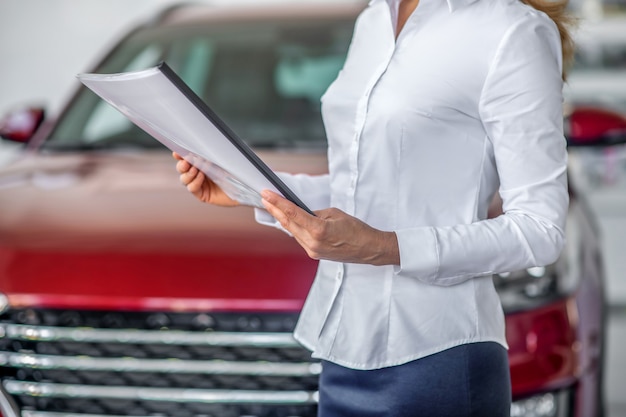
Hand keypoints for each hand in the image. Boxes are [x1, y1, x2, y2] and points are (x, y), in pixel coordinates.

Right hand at [173, 152, 238, 206]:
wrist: (246, 188)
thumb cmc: (236, 171)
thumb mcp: (223, 160)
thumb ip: (211, 155)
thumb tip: (200, 147)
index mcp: (201, 163)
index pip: (186, 158)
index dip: (180, 155)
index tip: (177, 152)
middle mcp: (198, 173)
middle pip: (181, 169)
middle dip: (181, 164)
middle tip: (186, 161)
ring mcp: (199, 185)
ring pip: (184, 179)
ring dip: (188, 173)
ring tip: (196, 169)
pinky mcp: (202, 195)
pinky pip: (192, 188)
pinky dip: (194, 182)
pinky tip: (201, 177)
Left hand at [261, 190, 399, 265]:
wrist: (368, 249)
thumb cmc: (356, 230)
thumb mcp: (335, 214)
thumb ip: (315, 213)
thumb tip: (301, 212)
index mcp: (319, 230)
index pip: (292, 214)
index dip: (277, 203)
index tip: (266, 194)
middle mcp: (312, 243)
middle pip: (288, 224)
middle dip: (275, 210)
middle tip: (265, 198)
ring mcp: (312, 250)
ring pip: (292, 232)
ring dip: (283, 219)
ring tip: (273, 206)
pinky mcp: (314, 254)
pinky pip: (299, 238)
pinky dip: (293, 228)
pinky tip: (288, 220)